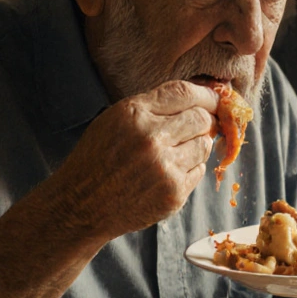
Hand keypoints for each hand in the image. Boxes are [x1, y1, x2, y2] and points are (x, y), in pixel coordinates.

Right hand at [48, 80, 218, 239]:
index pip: (185, 93)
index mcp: (135, 114)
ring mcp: (165, 168)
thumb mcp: (115, 119)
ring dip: (196, 145)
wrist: (82, 205)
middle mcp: (152, 139)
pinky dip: (190, 168)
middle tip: (196, 127)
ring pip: (204, 145)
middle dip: (204, 121)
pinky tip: (167, 171)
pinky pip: (199, 171)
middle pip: (202, 118)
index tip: (214, 98)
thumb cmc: (97, 158)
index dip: (206, 94)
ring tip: (173, 151)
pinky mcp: (174, 193)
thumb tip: (198, 98)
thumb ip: (153, 106)